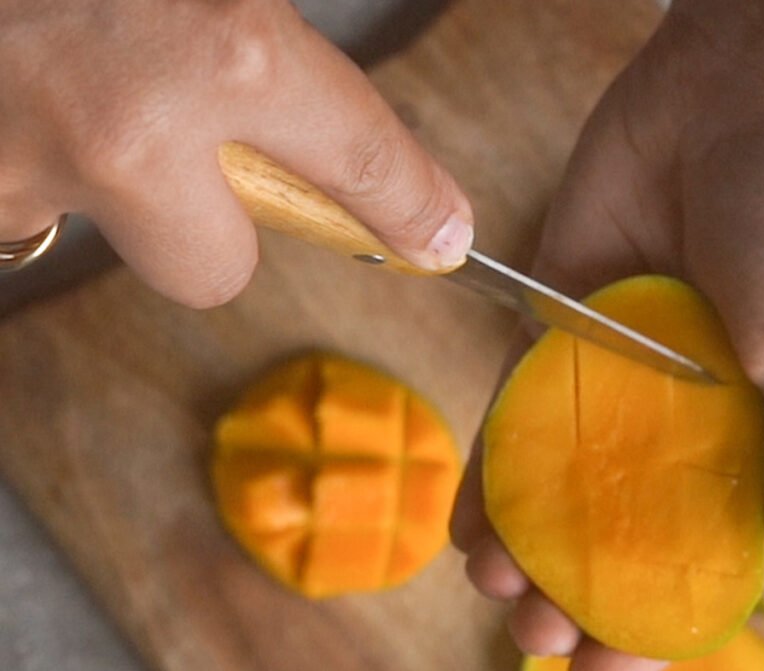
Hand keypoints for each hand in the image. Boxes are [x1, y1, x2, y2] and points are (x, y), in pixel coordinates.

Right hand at [0, 0, 471, 305]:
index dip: (405, 201)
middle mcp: (125, 128)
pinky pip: (21, 201)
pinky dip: (21, 153)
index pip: (355, 157)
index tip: (438, 234)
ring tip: (52, 71)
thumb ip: (241, 19)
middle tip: (165, 135)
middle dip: (205, 226)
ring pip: (107, 235)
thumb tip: (290, 76)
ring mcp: (25, 168)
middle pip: (214, 271)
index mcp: (215, 48)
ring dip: (100, 179)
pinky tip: (6, 80)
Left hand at [452, 1, 763, 670]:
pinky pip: (508, 423)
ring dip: (519, 554)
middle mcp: (671, 432)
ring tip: (498, 591)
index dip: (652, 628)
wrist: (744, 101)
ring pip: (550, 497)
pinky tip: (466, 530)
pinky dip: (484, 478)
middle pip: (610, 542)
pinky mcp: (551, 341)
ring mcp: (606, 391)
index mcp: (744, 452)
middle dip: (572, 601)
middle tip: (541, 638)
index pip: (692, 564)